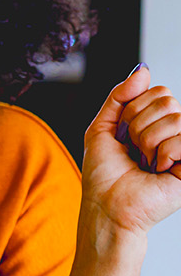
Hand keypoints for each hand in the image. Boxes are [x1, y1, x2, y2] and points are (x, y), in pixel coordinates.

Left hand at [83, 64, 180, 235]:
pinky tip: (159, 169)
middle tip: (134, 150)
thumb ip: (120, 96)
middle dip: (139, 125)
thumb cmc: (104, 173)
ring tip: (145, 162)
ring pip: (175, 118)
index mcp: (156, 122)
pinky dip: (163, 154)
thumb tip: (143, 69)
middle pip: (168, 100)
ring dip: (148, 141)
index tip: (124, 134)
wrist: (107, 206)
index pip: (158, 91)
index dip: (134, 110)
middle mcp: (175, 132)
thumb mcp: (102, 127)